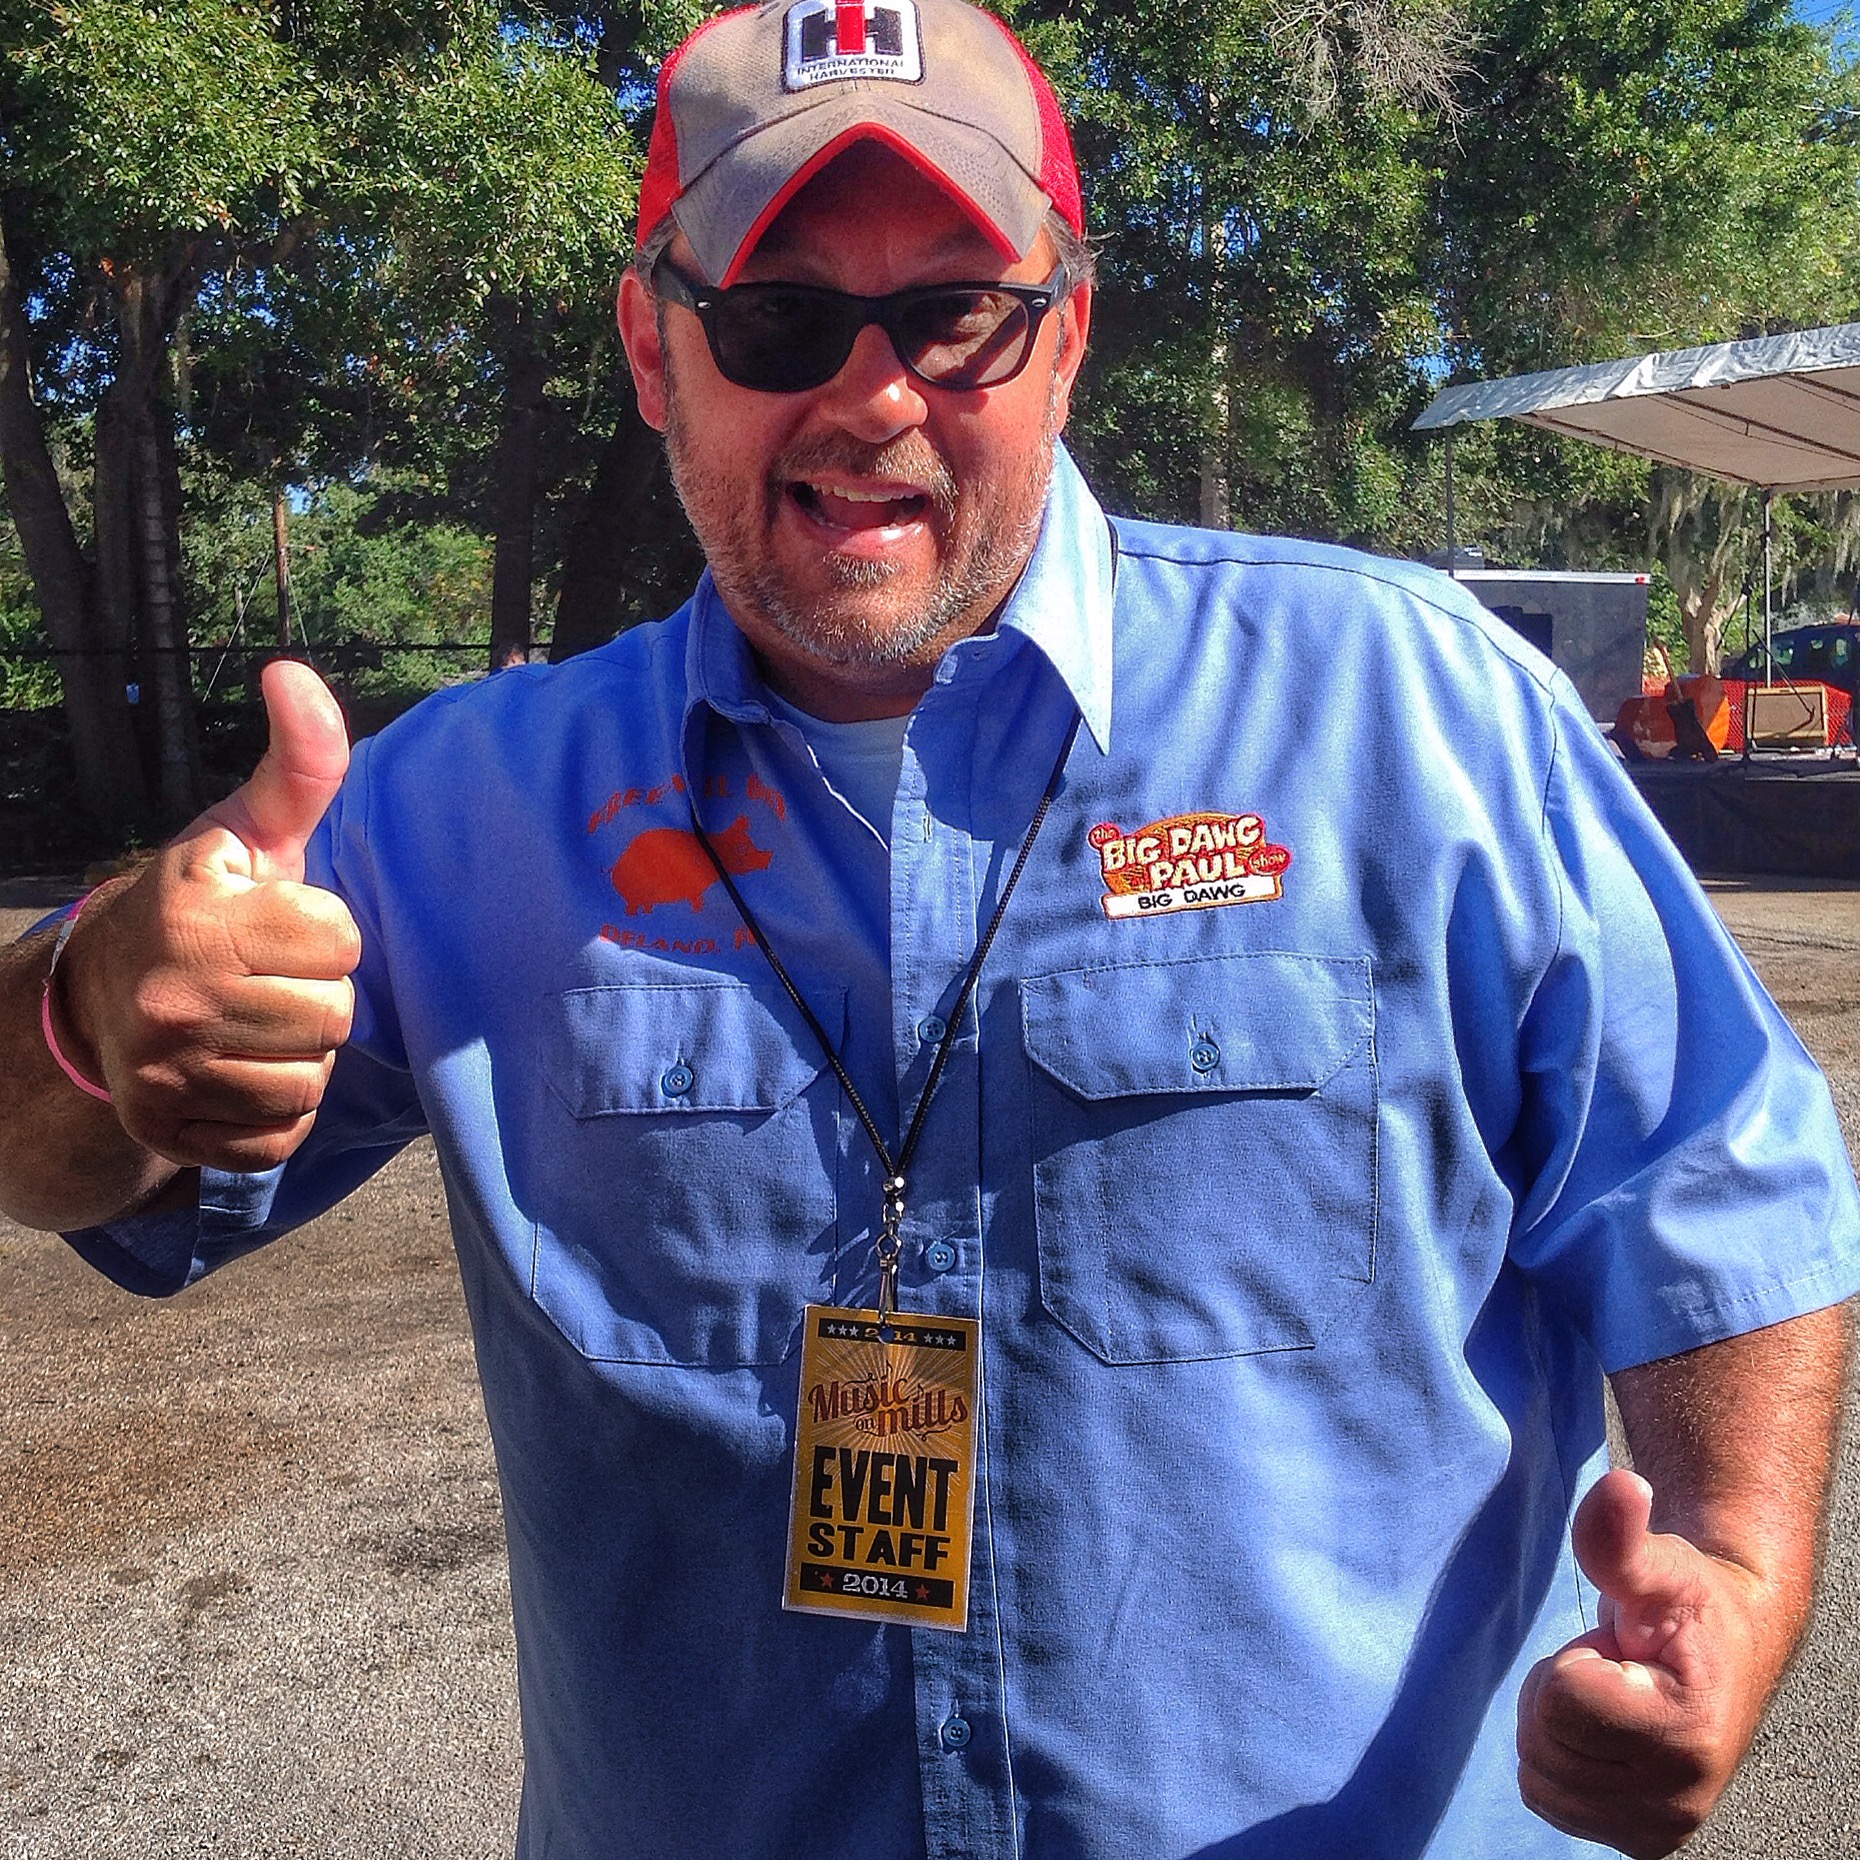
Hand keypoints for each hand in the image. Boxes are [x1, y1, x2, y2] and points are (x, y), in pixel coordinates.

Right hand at [58, 660, 361, 1171]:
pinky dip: (275, 1112)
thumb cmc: (202, 904)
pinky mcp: (166, 1135)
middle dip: (317, 997)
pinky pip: (277, 1138)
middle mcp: (170, 1001)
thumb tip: (291, 671)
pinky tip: (241, 1071)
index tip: (282, 925)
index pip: (337, 941)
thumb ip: (296, 764)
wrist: (100, 996)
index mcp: (196, 918)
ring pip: (309, 1082)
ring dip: (299, 1056)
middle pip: (331, 1018)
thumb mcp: (246, 832)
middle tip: (271, 980)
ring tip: (257, 1024)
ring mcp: (162, 1076)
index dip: (324, 933)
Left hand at [1516, 1467, 1775, 1857]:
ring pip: (1538, 1778)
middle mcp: (1678, 1798)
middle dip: (1560, 1693)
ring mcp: (1660, 1827)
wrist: (1729, 1650)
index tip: (1620, 1648)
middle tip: (1612, 1670)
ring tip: (1610, 1698)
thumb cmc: (1688, 1600)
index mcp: (1685, 1733)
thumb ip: (1618, 1534)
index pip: (1560, 1699)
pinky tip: (1602, 1732)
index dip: (1575, 1659)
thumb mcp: (1654, 1561)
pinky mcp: (1641, 1841)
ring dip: (1557, 1729)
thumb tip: (1621, 1485)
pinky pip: (1547, 1803)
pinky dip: (1558, 1762)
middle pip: (1543, 1743)